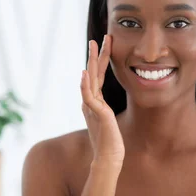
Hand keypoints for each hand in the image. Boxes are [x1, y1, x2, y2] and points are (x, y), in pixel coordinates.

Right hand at [81, 35, 124, 165]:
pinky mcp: (96, 114)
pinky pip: (88, 96)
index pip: (99, 76)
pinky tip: (84, 73)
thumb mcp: (107, 120)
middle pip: (93, 73)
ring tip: (92, 46)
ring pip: (90, 80)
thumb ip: (102, 110)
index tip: (106, 45)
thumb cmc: (110, 141)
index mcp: (96, 101)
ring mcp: (92, 106)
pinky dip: (85, 84)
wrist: (109, 158)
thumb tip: (102, 105)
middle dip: (96, 55)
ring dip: (91, 62)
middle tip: (99, 38)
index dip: (102, 60)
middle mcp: (92, 101)